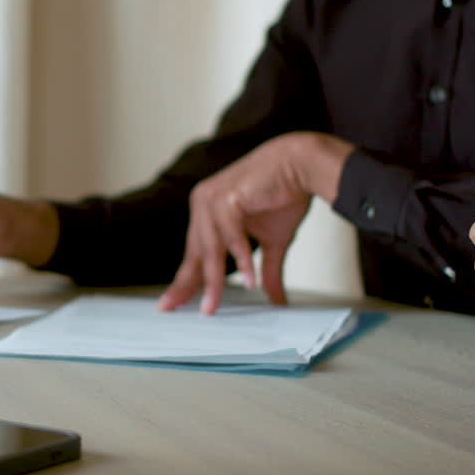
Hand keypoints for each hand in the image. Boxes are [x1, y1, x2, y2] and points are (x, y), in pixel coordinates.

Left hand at [158, 132, 351, 312]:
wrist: (302, 164)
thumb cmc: (284, 196)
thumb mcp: (273, 242)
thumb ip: (266, 270)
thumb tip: (275, 301)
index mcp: (208, 213)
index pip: (195, 253)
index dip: (186, 280)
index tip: (172, 304)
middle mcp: (203, 204)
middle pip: (195, 253)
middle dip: (188, 285)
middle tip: (179, 310)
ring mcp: (212, 198)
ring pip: (209, 248)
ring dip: (213, 279)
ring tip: (213, 306)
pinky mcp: (227, 196)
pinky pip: (230, 234)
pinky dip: (240, 257)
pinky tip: (248, 280)